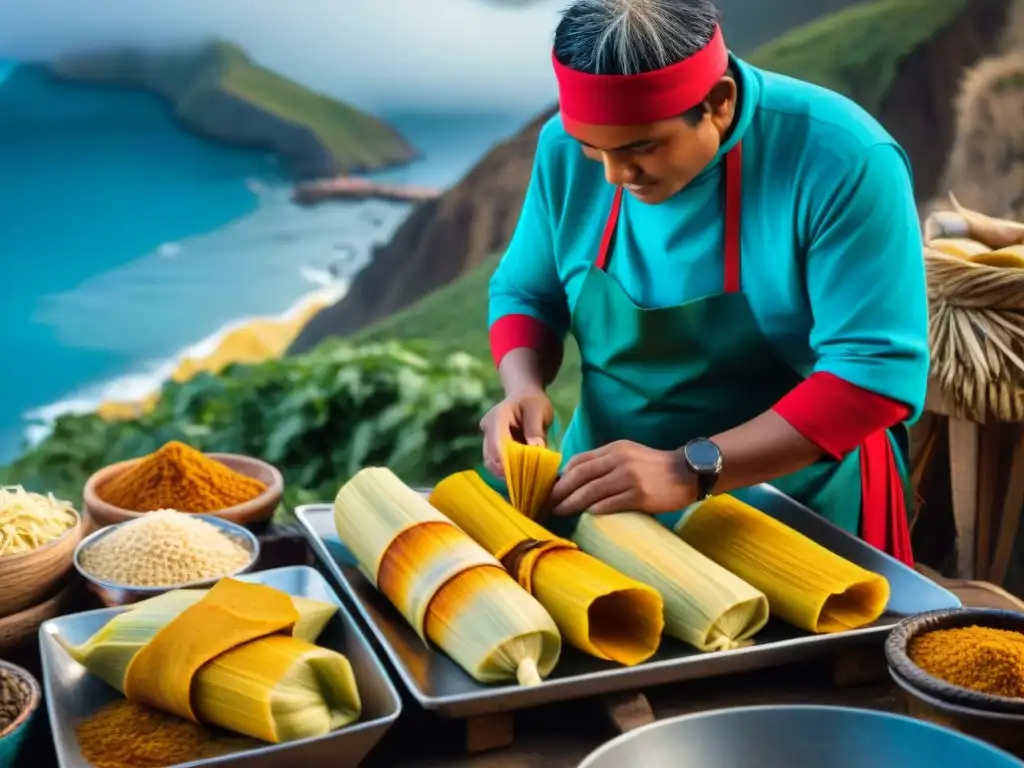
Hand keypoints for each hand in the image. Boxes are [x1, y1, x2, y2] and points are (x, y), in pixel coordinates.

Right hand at [480, 388, 553, 477]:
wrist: (525, 396)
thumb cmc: (533, 402)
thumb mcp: (539, 411)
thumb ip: (536, 430)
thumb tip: (536, 451)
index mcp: (496, 419)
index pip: (497, 445)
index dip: (507, 463)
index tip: (522, 476)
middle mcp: (488, 431)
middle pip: (491, 459)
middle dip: (508, 472)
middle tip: (527, 483)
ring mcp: (489, 441)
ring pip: (493, 465)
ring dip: (508, 474)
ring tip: (527, 480)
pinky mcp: (494, 450)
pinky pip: (498, 466)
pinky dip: (510, 472)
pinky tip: (524, 476)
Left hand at [547, 440, 697, 516]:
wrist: (687, 472)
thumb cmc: (654, 468)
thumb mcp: (628, 455)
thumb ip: (605, 463)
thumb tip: (576, 479)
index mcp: (613, 449)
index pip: (579, 461)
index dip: (561, 476)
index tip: (550, 490)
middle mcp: (618, 460)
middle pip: (580, 476)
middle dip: (560, 491)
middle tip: (547, 504)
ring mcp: (629, 477)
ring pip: (591, 491)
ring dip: (571, 503)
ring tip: (559, 513)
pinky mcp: (639, 494)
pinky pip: (610, 503)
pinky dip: (594, 510)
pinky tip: (585, 516)